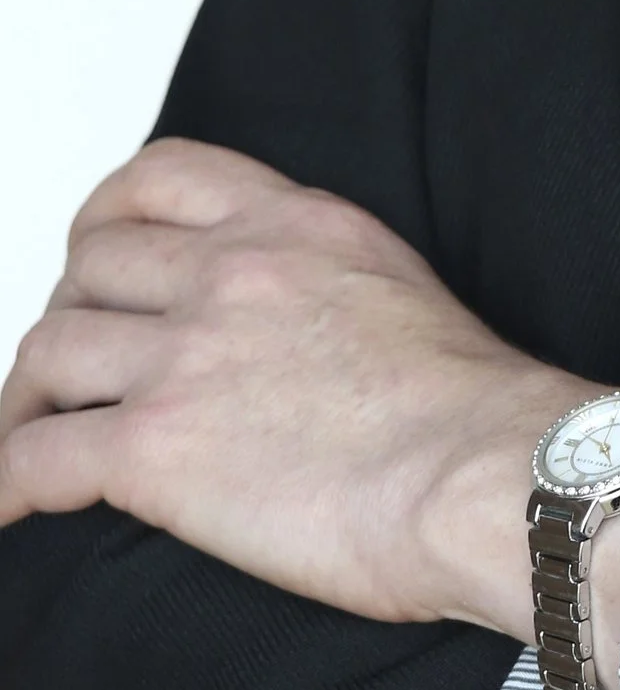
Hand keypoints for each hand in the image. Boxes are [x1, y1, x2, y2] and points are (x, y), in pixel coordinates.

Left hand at [0, 141, 619, 689]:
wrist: (499, 476)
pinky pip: (30, 461)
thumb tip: (306, 337)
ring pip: (47, 353)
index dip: (108, 217)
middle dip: (70, 315)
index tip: (99, 256)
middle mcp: (231, 272)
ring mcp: (186, 357)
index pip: (164, 176)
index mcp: (298, 225)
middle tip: (74, 372)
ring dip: (27, 401)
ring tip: (31, 441)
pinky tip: (8, 513)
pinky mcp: (154, 449)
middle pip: (89, 264)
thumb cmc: (484, 417)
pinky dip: (3, 488)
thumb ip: (331, 287)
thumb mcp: (405, 291)